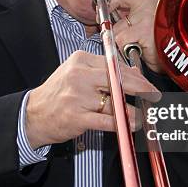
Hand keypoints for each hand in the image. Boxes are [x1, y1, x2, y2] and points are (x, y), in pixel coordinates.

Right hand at [25, 50, 160, 148]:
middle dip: (142, 89)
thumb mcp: (76, 73)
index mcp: (81, 60)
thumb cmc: (56, 94)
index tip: (148, 84)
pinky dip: (124, 124)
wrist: (32, 114)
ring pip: (116, 102)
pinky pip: (108, 120)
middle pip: (120, 79)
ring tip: (144, 116)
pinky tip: (132, 126)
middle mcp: (79, 75)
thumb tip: (132, 72)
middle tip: (155, 96)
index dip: (136, 76)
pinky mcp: (77, 117)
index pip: (116, 65)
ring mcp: (77, 97)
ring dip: (135, 111)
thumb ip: (103, 71)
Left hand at [89, 0, 163, 73]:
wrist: (177, 53)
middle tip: (100, 17)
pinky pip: (119, 38)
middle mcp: (146, 1)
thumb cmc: (157, 35)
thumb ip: (126, 8)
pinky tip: (133, 48)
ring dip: (116, 35)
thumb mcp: (142, 16)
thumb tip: (103, 6)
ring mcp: (146, 15)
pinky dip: (121, 46)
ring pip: (115, 23)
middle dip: (106, 5)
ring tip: (129, 41)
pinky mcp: (143, 30)